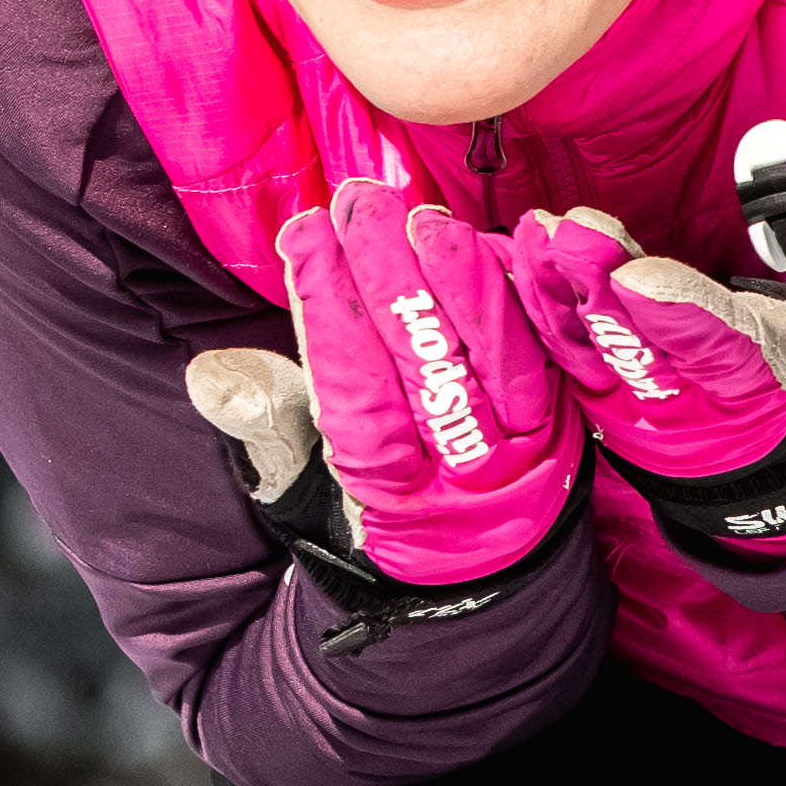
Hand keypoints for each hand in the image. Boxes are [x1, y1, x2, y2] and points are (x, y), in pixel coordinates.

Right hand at [270, 181, 580, 597]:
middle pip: (428, 364)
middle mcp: (463, 476)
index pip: (354, 389)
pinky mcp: (570, 422)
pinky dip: (536, 298)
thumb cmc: (370, 518)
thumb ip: (267, 424)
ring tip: (424, 217)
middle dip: (391, 276)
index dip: (328, 309)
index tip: (305, 233)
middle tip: (361, 201)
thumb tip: (214, 373)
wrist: (474, 583)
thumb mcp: (302, 488)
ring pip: (502, 358)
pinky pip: (561, 357)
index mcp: (389, 494)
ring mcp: (525, 451)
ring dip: (463, 279)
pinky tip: (510, 241)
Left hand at [540, 136, 785, 629]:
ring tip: (530, 234)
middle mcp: (692, 401)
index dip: (675, 313)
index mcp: (765, 381)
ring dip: (551, 294)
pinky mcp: (606, 396)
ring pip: (587, 347)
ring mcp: (639, 403)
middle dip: (594, 289)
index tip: (636, 279)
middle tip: (561, 233)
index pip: (716, 343)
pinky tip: (506, 260)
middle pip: (634, 342)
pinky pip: (558, 354)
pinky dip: (529, 313)